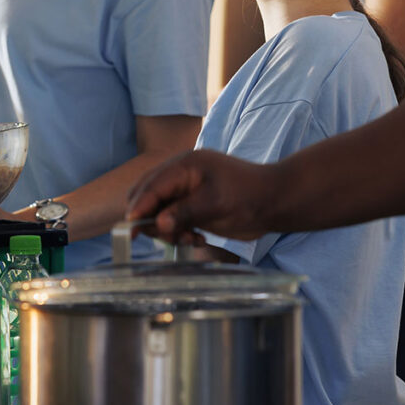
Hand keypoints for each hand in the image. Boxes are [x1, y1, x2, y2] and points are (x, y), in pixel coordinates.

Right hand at [125, 148, 273, 244]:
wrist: (273, 202)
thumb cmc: (248, 196)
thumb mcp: (215, 203)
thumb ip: (184, 212)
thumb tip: (157, 225)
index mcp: (184, 165)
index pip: (152, 186)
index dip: (139, 207)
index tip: (130, 228)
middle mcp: (180, 176)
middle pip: (148, 197)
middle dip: (151, 220)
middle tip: (164, 237)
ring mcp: (185, 191)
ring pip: (159, 212)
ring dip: (168, 230)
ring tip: (189, 238)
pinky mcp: (192, 205)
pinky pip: (172, 220)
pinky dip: (178, 232)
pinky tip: (197, 238)